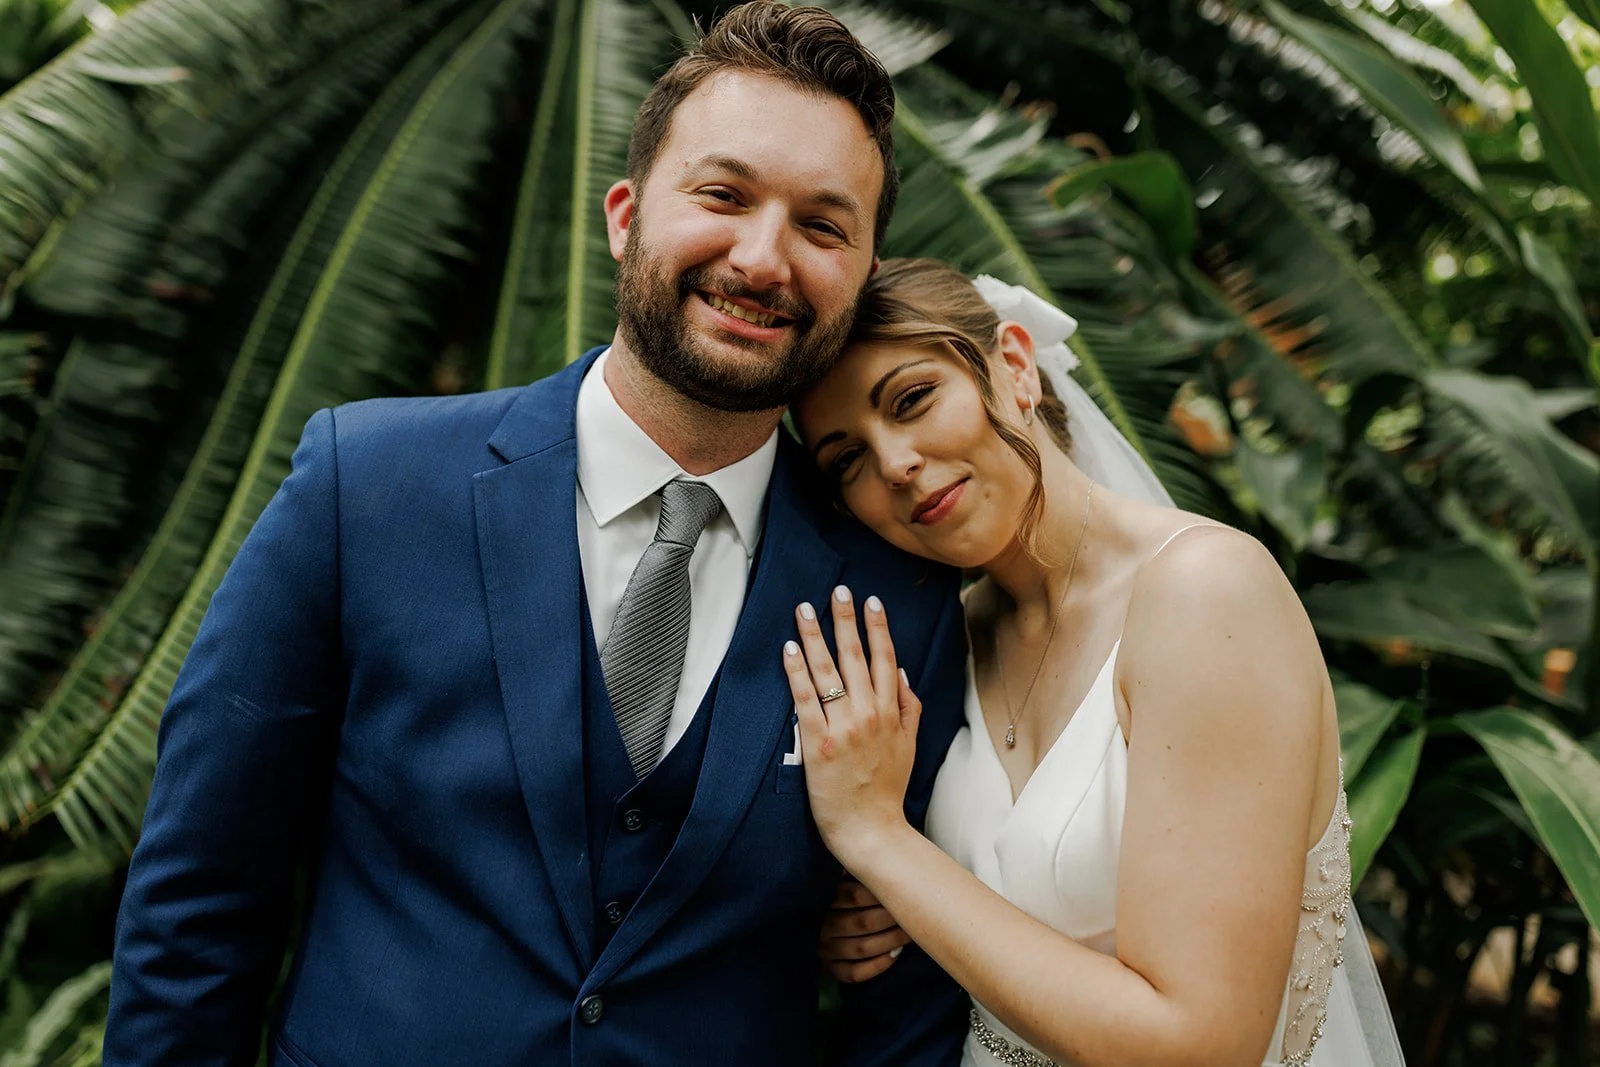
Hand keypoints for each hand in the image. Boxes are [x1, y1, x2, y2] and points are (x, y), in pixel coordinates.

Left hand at [783, 585, 919, 868]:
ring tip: (806, 608)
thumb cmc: (887, 790)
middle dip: (846, 619)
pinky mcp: (817, 742)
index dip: (878, 628)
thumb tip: (902, 673)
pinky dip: (797, 672)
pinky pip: (804, 699)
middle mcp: (868, 714)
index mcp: (891, 713)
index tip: (872, 602)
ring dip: (816, 635)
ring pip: (828, 671)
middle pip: (856, 656)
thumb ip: (909, 708)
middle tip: (839, 590)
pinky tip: (789, 648)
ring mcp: (843, 726)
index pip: (886, 660)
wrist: (871, 830)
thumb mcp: (910, 746)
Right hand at [820, 878, 907, 982]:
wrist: (831, 930)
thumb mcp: (848, 884)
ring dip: (891, 941)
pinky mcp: (832, 970)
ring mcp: (825, 950)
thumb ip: (861, 875)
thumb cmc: (850, 902)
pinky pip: (856, 973)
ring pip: (862, 948)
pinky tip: (896, 954)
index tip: (902, 890)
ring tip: (910, 934)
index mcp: (825, 900)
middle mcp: (823, 926)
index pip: (852, 894)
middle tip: (912, 914)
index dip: (880, 893)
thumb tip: (888, 856)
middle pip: (862, 922)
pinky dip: (878, 965)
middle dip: (892, 918)